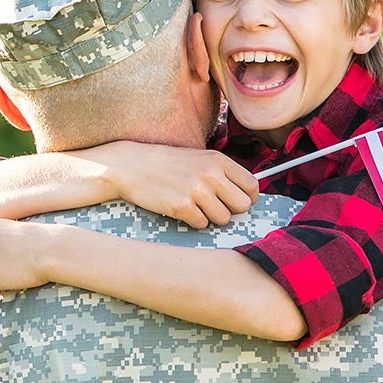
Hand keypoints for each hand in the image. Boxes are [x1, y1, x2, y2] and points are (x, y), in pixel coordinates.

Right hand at [70, 141, 258, 228]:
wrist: (131, 166)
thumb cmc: (166, 164)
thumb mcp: (198, 158)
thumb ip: (222, 173)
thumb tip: (246, 196)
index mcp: (218, 160)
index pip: (252, 186)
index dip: (247, 198)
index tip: (236, 201)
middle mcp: (211, 174)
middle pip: (242, 206)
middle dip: (230, 210)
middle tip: (214, 206)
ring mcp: (196, 191)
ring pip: (223, 219)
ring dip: (211, 217)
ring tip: (194, 206)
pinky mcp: (181, 207)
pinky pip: (201, 224)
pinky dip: (193, 221)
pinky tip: (181, 209)